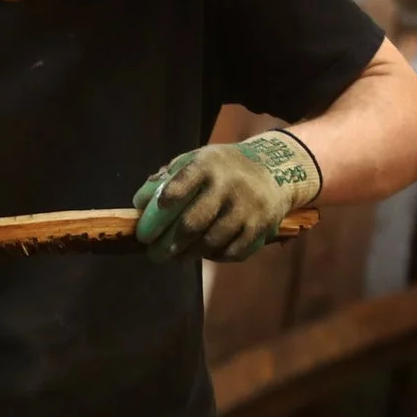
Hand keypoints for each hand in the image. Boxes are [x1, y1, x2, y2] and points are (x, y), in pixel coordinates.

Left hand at [133, 131, 320, 261]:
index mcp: (207, 165)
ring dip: (189, 254)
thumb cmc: (222, 168)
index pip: (179, 186)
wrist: (277, 168)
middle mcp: (229, 185)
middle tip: (154, 254)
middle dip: (168, 244)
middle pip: (192, 223)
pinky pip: (233, 251)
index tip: (145, 228)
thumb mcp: (197, 160)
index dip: (160, 208)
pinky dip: (215, 256)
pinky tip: (204, 254)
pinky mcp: (261, 226)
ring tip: (176, 256)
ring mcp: (247, 207)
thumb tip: (140, 202)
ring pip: (211, 242)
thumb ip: (167, 178)